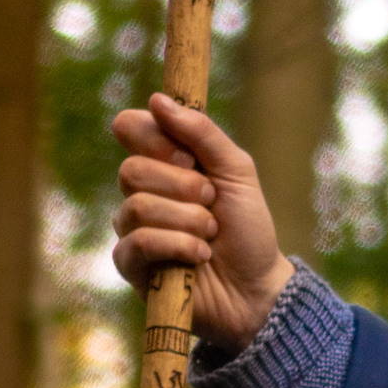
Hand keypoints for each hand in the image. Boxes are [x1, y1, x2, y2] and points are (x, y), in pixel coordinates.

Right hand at [111, 94, 293, 351]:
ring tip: (211, 234)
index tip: (189, 156)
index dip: (156, 137)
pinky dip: (179, 246)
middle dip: (183, 186)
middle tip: (211, 201)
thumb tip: (157, 99)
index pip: (130, 127)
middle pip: (132, 168)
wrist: (257, 288)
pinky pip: (139, 241)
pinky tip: (199, 256)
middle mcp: (142, 191)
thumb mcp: (238, 173)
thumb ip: (204, 134)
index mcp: (164, 162)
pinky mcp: (131, 265)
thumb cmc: (248, 230)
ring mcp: (133, 228)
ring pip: (139, 205)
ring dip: (188, 220)